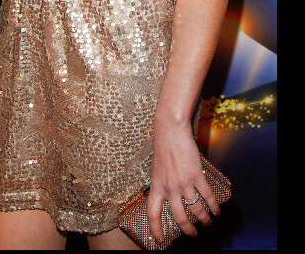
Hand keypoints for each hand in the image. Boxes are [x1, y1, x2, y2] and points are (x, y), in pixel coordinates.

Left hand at [147, 127, 218, 245]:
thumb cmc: (163, 146)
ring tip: (208, 222)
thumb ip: (163, 184)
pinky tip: (216, 209)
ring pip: (196, 209)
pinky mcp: (196, 175)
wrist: (170, 129)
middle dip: (188, 229)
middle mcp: (169, 187)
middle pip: (179, 217)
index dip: (155, 229)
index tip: (158, 241)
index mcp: (157, 185)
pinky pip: (207, 196)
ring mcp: (183, 182)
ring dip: (204, 219)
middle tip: (193, 234)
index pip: (153, 213)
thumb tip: (169, 197)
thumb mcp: (157, 168)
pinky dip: (213, 205)